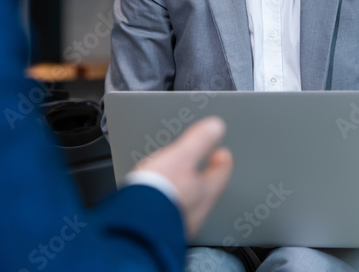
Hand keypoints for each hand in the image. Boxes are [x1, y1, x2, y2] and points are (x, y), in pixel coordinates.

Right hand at [133, 116, 232, 238]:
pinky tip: (159, 202)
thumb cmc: (158, 193)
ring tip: (181, 182)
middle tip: (204, 167)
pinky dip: (170, 204)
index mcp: (204, 190)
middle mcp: (196, 211)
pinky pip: (171, 214)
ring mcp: (180, 223)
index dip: (222, 160)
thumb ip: (199, 141)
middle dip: (205, 177)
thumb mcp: (180, 156)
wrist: (135, 225)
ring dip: (188, 192)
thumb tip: (216, 127)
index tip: (223, 153)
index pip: (221, 173)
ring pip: (191, 204)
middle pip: (207, 191)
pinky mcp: (162, 231)